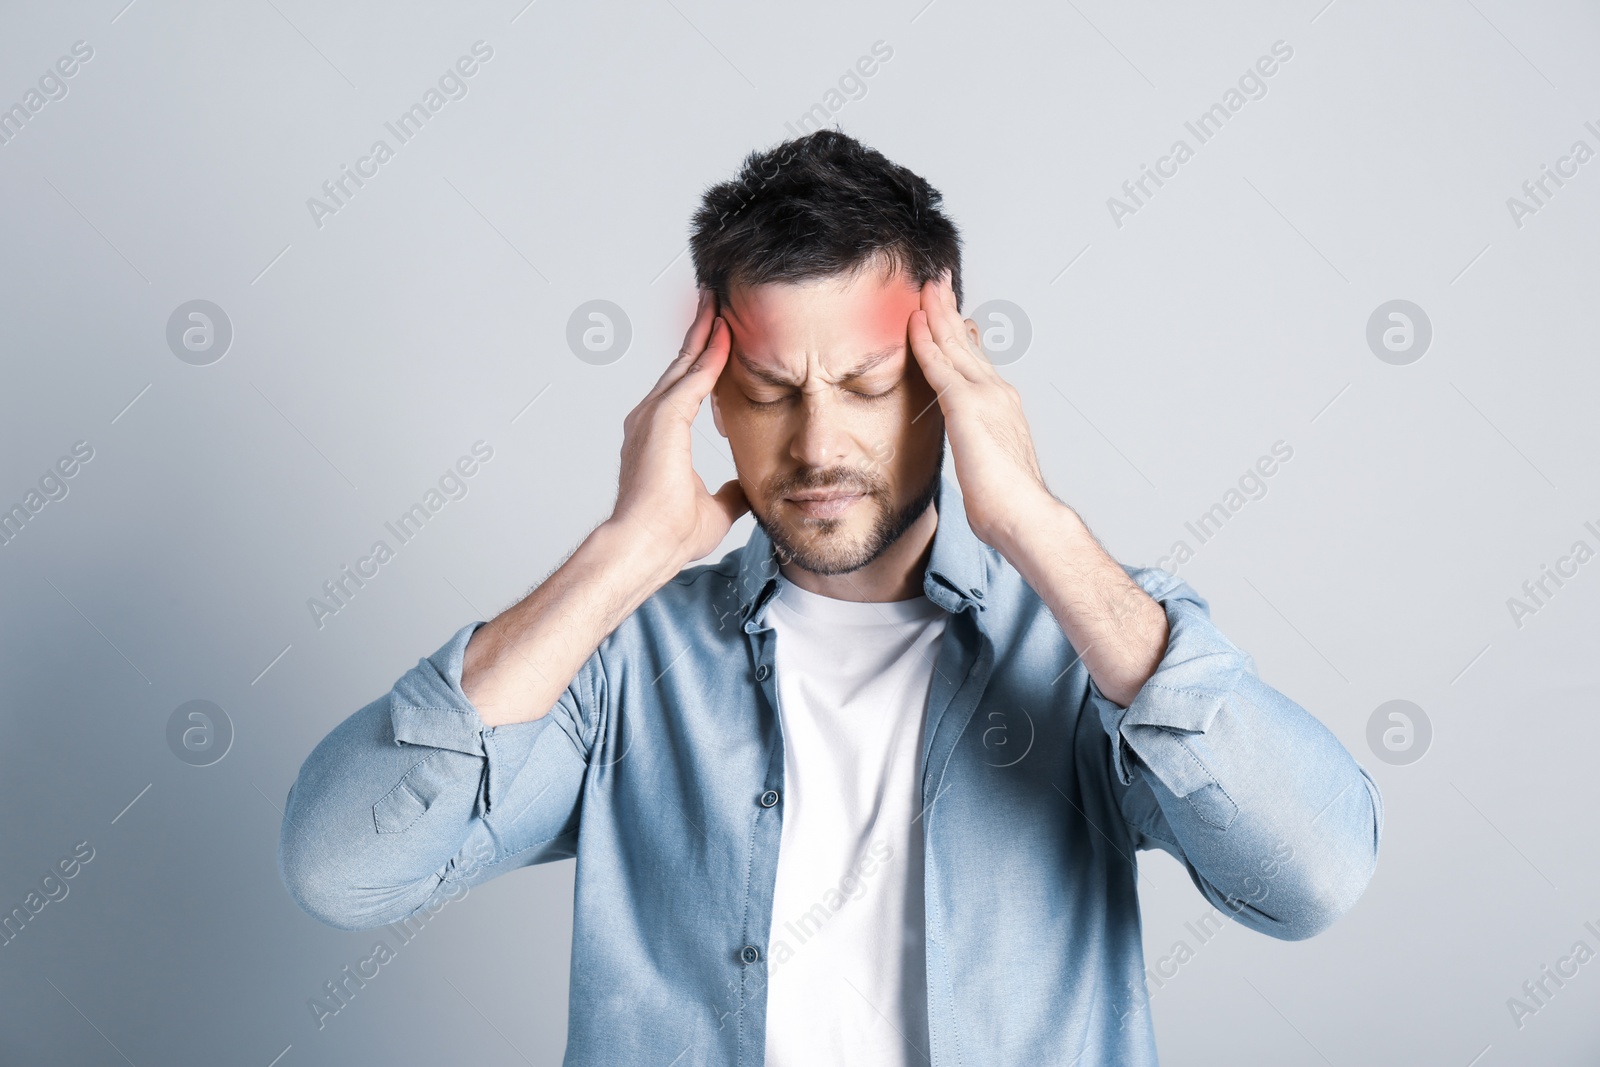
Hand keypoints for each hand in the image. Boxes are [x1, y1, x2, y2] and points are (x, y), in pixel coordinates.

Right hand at [608, 289, 749, 565]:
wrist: (646, 547)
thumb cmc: (669, 535)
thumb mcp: (715, 509)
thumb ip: (729, 492)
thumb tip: (746, 488)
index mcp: (658, 437)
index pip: (685, 387)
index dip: (702, 361)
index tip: (719, 337)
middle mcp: (649, 419)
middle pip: (681, 365)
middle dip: (700, 332)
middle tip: (714, 301)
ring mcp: (652, 416)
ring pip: (684, 362)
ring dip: (703, 332)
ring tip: (719, 303)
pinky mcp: (663, 418)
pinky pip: (692, 376)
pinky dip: (710, 353)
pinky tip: (726, 333)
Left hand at [907, 271, 1053, 550]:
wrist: (1024, 515)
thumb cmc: (1008, 504)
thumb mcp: (990, 466)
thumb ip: (978, 449)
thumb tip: (973, 453)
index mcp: (1002, 405)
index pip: (976, 359)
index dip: (959, 334)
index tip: (950, 315)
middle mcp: (996, 392)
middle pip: (965, 341)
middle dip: (948, 310)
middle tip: (937, 283)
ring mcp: (983, 395)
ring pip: (953, 343)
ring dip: (937, 312)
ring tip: (925, 287)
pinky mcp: (966, 406)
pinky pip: (938, 365)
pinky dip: (924, 340)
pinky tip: (913, 322)